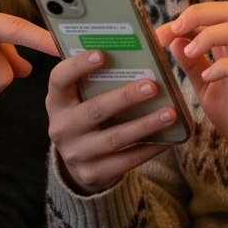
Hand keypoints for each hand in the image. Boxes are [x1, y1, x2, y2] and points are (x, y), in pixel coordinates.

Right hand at [47, 48, 179, 192]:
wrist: (79, 162)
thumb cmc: (87, 117)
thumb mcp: (81, 99)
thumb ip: (97, 82)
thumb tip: (136, 59)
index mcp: (57, 102)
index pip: (59, 80)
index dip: (78, 66)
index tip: (102, 54)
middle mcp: (61, 128)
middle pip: (95, 110)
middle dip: (125, 97)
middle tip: (153, 86)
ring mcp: (75, 153)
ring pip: (114, 137)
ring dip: (145, 124)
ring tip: (170, 113)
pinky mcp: (93, 173)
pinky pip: (126, 160)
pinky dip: (149, 148)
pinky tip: (168, 139)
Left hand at [156, 1, 227, 175]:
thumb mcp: (205, 88)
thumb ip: (192, 65)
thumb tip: (175, 42)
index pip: (209, 17)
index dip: (184, 20)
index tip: (159, 35)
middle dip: (199, 14)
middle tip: (175, 29)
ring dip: (212, 35)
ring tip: (190, 51)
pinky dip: (225, 67)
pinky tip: (208, 77)